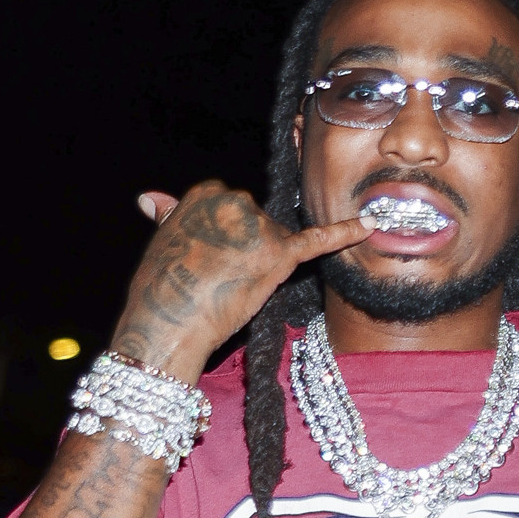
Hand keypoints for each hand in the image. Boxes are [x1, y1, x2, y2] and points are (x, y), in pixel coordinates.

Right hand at [110, 181, 367, 384]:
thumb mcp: (160, 243)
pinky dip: (344, 233)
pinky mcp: (280, 256)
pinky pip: (317, 241)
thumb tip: (149, 199)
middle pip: (256, 222)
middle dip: (246, 250)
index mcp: (206, 192)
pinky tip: (368, 225)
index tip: (211, 259)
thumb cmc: (160, 290)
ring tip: (234, 289)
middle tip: (220, 281)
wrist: (167, 325)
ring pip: (275, 240)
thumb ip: (169, 217)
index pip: (229, 208)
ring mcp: (259, 227)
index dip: (225, 239)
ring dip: (263, 263)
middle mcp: (236, 200)